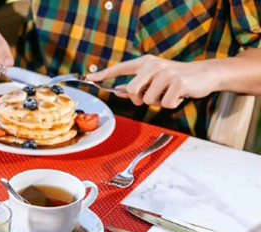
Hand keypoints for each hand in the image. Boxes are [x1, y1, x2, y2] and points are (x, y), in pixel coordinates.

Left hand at [87, 55, 217, 108]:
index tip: (90, 78)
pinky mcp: (178, 82)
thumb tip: (117, 90)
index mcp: (145, 63)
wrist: (205, 74)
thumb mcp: (154, 79)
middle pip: (131, 90)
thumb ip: (136, 84)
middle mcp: (153, 65)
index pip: (120, 68)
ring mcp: (166, 73)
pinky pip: (165, 104)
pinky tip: (179, 96)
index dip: (104, 74)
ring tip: (169, 93)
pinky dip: (172, 105)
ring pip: (148, 100)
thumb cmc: (176, 79)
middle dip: (139, 99)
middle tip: (153, 96)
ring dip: (158, 102)